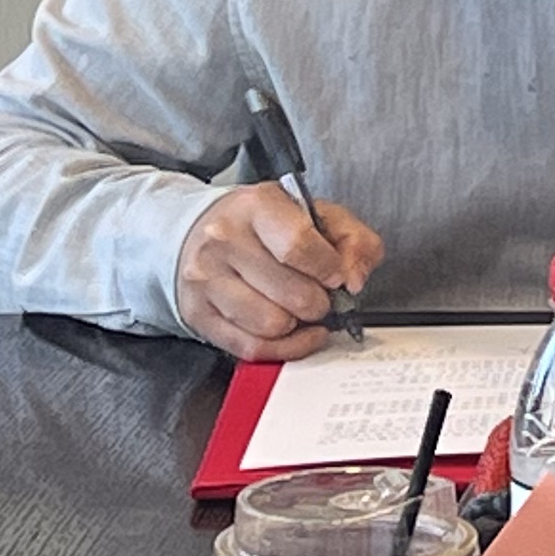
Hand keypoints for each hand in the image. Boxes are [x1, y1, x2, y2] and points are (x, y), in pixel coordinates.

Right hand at [176, 183, 384, 360]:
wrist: (200, 231)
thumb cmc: (264, 224)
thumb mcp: (315, 212)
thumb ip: (352, 238)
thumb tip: (355, 278)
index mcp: (256, 207)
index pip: (298, 246)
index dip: (329, 269)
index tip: (337, 277)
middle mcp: (224, 241)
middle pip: (292, 294)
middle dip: (319, 302)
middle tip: (320, 294)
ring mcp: (207, 280)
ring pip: (271, 325)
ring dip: (297, 324)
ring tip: (298, 308)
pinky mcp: (199, 314)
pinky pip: (252, 348)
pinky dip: (283, 348)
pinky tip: (294, 333)